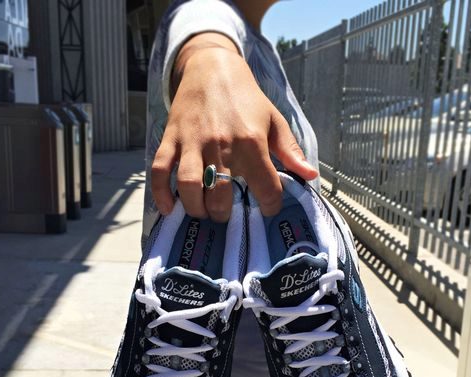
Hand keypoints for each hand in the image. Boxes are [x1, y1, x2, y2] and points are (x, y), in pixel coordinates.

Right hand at [151, 33, 317, 221]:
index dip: (270, 206)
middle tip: (226, 214)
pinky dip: (160, 193)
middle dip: (223, 214)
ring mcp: (192, 142)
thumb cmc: (247, 99)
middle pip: (220, 195)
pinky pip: (159, 170)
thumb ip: (291, 151)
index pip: (266, 188)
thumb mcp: (274, 121)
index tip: (268, 209)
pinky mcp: (171, 138)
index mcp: (251, 142)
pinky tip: (168, 207)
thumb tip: (311, 176)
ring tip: (203, 212)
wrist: (212, 68)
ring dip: (196, 208)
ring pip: (189, 186)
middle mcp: (221, 144)